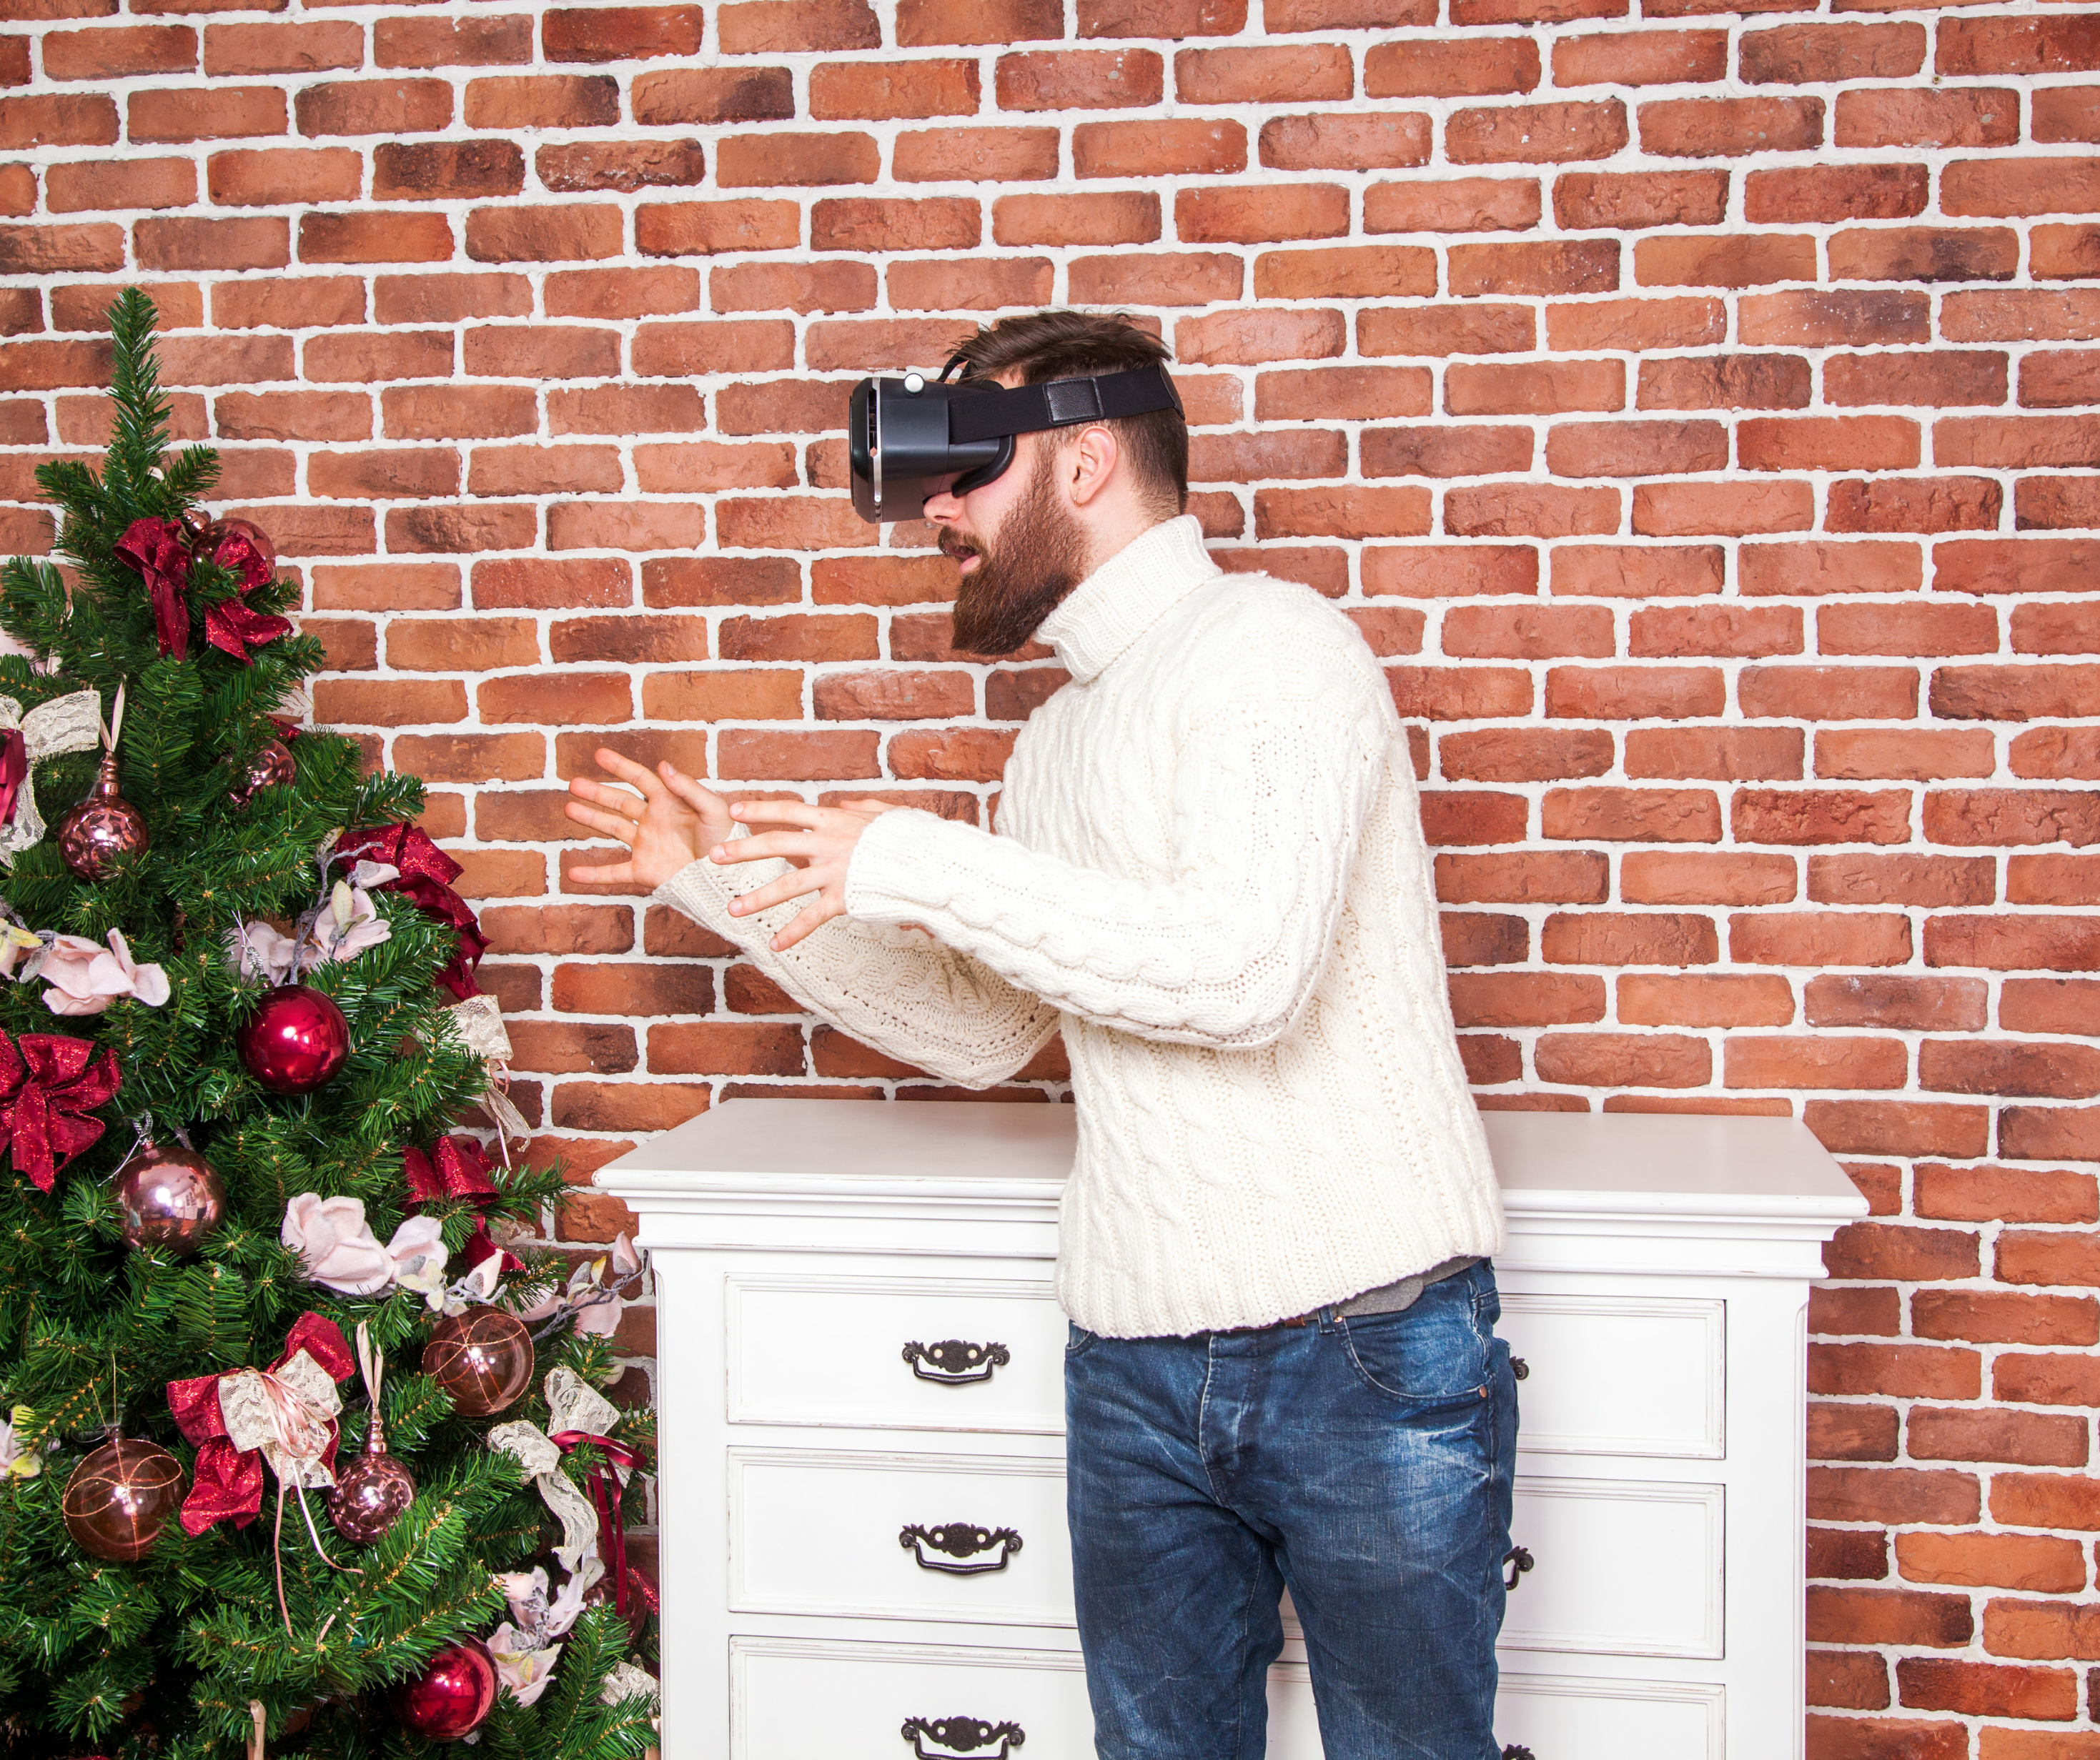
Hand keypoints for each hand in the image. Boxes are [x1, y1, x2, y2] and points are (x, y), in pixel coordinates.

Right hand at [564, 748, 734, 890]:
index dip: (620, 766)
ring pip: (612, 828)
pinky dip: (593, 874)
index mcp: (669, 802)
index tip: (599, 755)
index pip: (641, 779)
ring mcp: (647, 845)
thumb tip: (663, 765)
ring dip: (590, 819)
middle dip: (597, 792)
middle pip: (620, 802)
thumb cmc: (726, 840)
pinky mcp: (645, 870)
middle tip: (574, 784)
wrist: (728, 876)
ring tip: (569, 809)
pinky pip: (614, 872)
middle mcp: (654, 821)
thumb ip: (688, 788)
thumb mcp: (713, 809)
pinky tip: (573, 872)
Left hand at [714, 797, 898, 951]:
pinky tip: (775, 945)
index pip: (789, 810)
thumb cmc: (910, 837)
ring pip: (787, 885)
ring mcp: (834, 871)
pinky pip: (813, 918)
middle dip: (742, 849)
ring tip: (731, 909)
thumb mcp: (884, 813)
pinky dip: (794, 933)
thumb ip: (858, 807)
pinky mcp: (844, 898)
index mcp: (835, 821)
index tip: (734, 809)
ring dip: (757, 897)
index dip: (761, 809)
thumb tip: (839, 803)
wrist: (929, 862)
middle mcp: (828, 844)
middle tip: (713, 855)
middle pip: (776, 844)